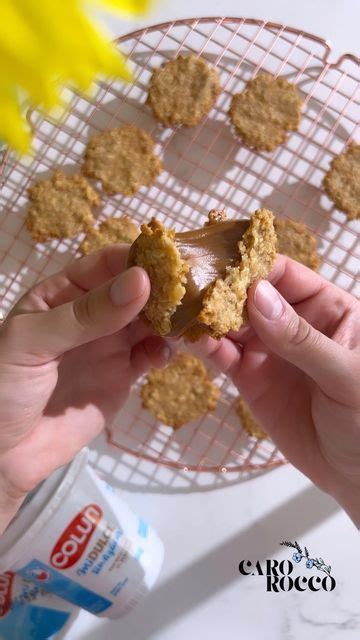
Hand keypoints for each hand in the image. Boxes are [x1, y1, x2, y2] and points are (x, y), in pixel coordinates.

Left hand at [0, 245, 169, 530]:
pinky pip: (150, 355)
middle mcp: (91, 314)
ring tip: (191, 320)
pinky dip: (164, 350)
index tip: (171, 260)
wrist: (3, 454)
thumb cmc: (3, 387)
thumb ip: (86, 314)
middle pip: (135, 290)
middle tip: (195, 288)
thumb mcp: (34, 342)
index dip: (137, 258)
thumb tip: (142, 280)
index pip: (105, 264)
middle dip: (164, 287)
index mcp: (62, 293)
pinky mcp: (122, 376)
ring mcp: (108, 345)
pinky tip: (165, 353)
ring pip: (149, 321)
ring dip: (171, 318)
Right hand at [192, 255, 359, 526]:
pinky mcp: (249, 376)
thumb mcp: (345, 374)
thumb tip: (257, 295)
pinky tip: (186, 337)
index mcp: (327, 307)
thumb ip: (302, 338)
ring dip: (204, 313)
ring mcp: (268, 349)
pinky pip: (222, 353)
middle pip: (249, 293)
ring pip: (230, 321)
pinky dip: (203, 344)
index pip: (283, 274)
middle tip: (182, 280)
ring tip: (175, 305)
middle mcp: (292, 321)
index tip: (216, 260)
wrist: (355, 473)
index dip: (251, 265)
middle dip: (218, 286)